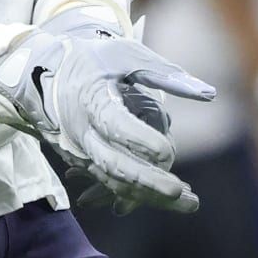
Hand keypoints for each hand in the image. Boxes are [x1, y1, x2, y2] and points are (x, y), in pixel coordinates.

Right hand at [0, 8, 214, 213]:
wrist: (49, 74)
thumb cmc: (95, 60)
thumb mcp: (127, 55)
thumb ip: (165, 74)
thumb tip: (208, 94)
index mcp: (91, 100)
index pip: (114, 125)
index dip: (140, 140)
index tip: (167, 149)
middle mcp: (83, 132)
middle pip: (113, 164)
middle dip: (146, 180)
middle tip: (177, 191)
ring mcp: (82, 152)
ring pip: (115, 181)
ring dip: (150, 195)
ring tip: (188, 202)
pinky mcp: (86, 163)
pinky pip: (113, 183)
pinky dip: (141, 193)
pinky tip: (171, 199)